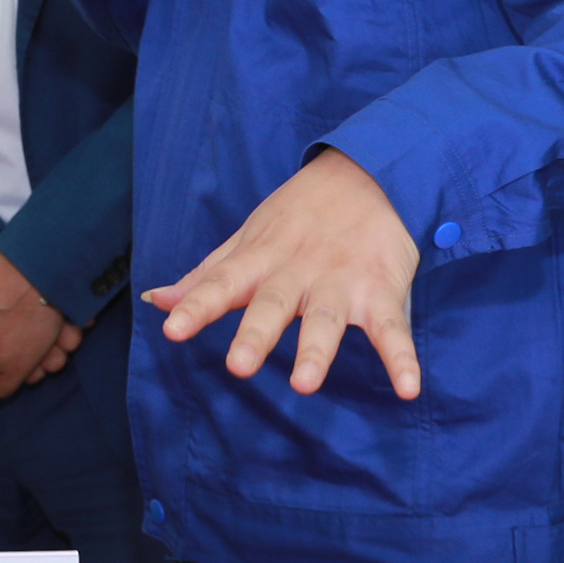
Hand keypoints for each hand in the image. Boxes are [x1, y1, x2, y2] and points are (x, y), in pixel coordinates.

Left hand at [147, 148, 422, 398]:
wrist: (367, 173)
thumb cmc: (296, 217)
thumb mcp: (246, 240)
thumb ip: (206, 277)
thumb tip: (155, 301)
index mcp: (258, 261)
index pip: (220, 283)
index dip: (196, 306)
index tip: (171, 329)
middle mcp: (296, 272)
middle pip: (273, 304)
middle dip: (255, 334)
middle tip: (238, 367)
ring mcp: (340, 282)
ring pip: (326, 318)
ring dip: (317, 351)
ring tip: (304, 384)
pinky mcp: (382, 290)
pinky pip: (392, 328)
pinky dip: (402, 357)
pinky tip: (408, 388)